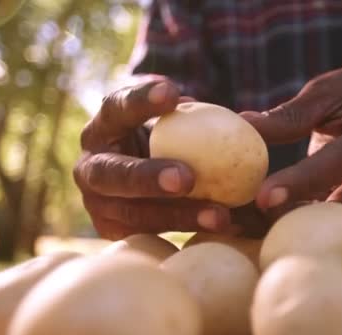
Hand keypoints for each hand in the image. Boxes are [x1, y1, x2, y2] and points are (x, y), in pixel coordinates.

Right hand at [73, 81, 232, 239]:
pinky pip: (152, 234)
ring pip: (136, 214)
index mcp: (104, 127)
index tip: (172, 92)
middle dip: (147, 177)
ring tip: (221, 216)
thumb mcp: (178, 125)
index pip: (116, 108)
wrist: (143, 182)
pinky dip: (189, 230)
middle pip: (112, 173)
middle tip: (186, 178)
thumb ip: (202, 120)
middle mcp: (91, 166)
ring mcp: (98, 204)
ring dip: (179, 215)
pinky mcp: (113, 232)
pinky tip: (226, 228)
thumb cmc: (169, 141)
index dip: (140, 100)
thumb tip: (250, 121)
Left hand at [242, 62, 341, 217]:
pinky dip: (274, 221)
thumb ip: (287, 116)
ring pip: (314, 224)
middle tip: (232, 220)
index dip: (300, 183)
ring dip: (270, 226)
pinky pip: (307, 221)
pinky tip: (239, 219)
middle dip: (279, 221)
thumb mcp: (324, 94)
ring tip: (226, 222)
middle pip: (326, 213)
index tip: (263, 197)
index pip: (333, 166)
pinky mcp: (340, 206)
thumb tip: (242, 125)